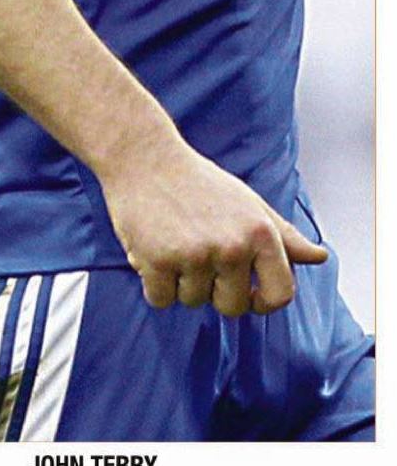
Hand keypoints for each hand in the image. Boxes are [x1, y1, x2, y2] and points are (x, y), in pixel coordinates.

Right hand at [100, 123, 327, 316]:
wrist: (145, 158)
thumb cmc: (199, 182)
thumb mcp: (248, 203)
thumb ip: (284, 236)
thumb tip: (321, 257)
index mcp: (260, 232)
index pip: (280, 295)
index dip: (263, 301)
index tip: (247, 292)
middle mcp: (232, 246)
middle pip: (233, 307)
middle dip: (214, 289)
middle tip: (199, 251)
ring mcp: (196, 255)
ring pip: (193, 302)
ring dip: (181, 281)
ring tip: (174, 240)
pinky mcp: (159, 261)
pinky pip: (160, 299)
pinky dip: (153, 282)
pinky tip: (152, 247)